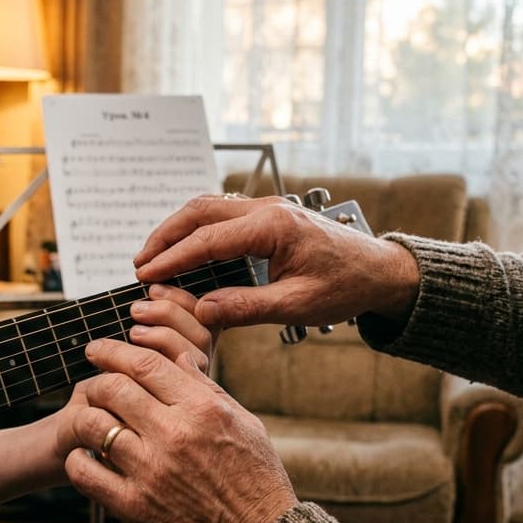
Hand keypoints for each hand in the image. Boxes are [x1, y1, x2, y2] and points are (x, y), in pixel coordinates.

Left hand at [63, 339, 298, 522]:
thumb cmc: (257, 481)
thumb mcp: (245, 424)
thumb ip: (207, 390)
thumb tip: (178, 359)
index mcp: (203, 410)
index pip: (145, 364)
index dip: (114, 351)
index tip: (99, 350)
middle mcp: (174, 435)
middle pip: (113, 388)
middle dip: (96, 380)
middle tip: (92, 385)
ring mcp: (151, 472)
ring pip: (93, 425)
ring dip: (86, 417)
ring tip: (90, 421)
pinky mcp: (134, 507)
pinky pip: (85, 471)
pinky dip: (79, 459)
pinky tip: (89, 458)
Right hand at [132, 194, 421, 327]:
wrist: (382, 271)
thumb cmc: (347, 286)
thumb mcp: (297, 305)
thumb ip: (246, 307)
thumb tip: (201, 312)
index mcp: (273, 226)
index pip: (208, 238)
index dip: (172, 258)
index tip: (145, 275)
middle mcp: (267, 209)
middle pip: (199, 212)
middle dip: (165, 237)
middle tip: (139, 264)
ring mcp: (268, 209)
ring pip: (208, 209)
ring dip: (177, 231)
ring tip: (154, 258)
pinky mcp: (269, 217)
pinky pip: (222, 216)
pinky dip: (196, 231)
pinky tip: (184, 251)